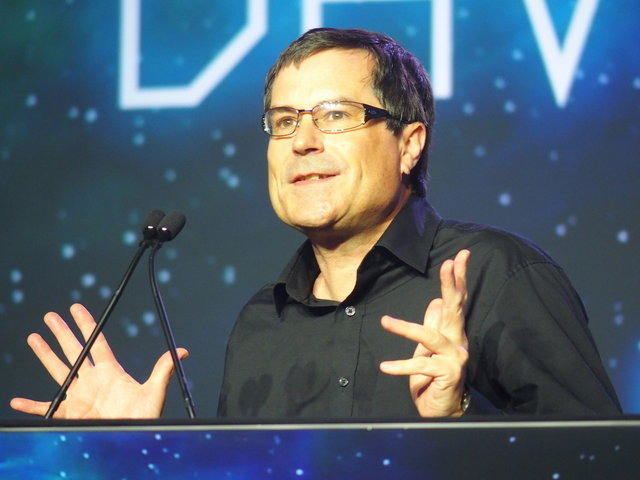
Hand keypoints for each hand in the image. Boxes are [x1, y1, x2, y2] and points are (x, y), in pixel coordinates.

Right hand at [10, 303, 186, 418]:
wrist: (129, 440)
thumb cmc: (144, 418)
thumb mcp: (155, 391)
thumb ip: (164, 369)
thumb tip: (182, 351)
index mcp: (111, 371)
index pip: (96, 341)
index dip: (86, 324)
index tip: (76, 308)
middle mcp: (92, 380)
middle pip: (74, 350)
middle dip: (62, 332)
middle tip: (51, 315)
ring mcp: (79, 396)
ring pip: (58, 370)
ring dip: (45, 354)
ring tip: (33, 337)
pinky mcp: (70, 414)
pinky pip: (46, 409)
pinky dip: (31, 406)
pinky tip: (17, 402)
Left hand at [379, 249, 469, 416]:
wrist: (440, 409)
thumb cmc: (432, 377)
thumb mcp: (428, 347)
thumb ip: (434, 324)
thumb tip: (435, 301)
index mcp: (452, 332)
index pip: (456, 300)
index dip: (458, 278)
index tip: (460, 255)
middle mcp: (458, 341)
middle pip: (455, 308)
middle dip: (452, 285)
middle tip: (449, 263)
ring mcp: (455, 357)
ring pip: (430, 337)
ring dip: (406, 329)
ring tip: (385, 322)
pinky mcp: (447, 374)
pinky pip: (421, 366)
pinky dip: (401, 366)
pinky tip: (385, 367)